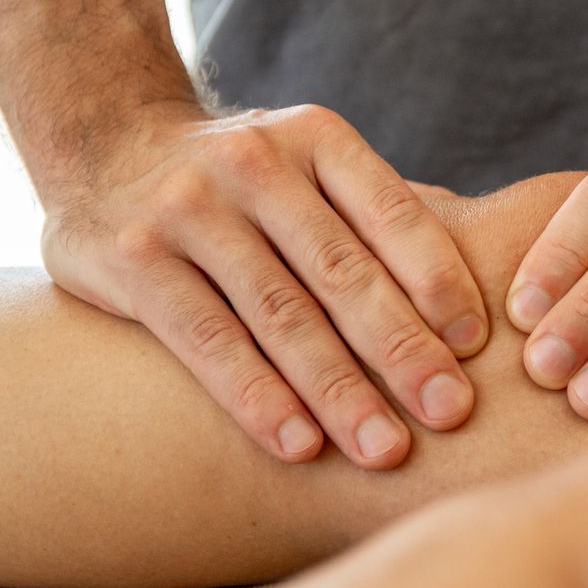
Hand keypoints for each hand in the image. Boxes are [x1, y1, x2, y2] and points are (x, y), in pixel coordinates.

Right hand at [40, 103, 489, 467]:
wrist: (102, 140)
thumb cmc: (243, 184)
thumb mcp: (307, 166)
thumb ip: (372, 219)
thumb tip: (485, 305)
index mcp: (316, 137)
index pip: (391, 212)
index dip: (437, 279)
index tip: (477, 348)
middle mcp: (254, 163)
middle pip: (340, 269)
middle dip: (402, 348)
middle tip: (452, 413)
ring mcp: (187, 208)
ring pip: (278, 312)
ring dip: (337, 389)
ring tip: (385, 450)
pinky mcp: (130, 258)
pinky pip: (206, 337)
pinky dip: (256, 395)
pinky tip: (297, 445)